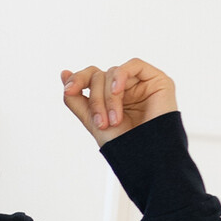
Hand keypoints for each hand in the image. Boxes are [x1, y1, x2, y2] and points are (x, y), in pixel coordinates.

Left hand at [60, 59, 177, 146]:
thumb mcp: (91, 119)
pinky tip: (118, 91)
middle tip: (101, 122)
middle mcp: (125, 88)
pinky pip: (133, 65)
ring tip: (114, 120)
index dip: (78, 79)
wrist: (145, 156)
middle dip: (96, 99)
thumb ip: (76, 98)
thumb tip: (64, 74)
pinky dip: (120, 77)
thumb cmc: (122, 143)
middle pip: (100, 76)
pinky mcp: (157, 80)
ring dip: (108, 97)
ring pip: (113, 72)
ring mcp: (140, 83)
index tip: (69, 90)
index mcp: (110, 96)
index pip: (91, 77)